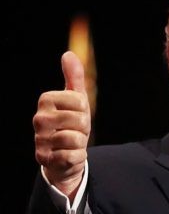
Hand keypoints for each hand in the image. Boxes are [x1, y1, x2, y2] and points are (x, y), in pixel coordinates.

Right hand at [33, 51, 90, 199]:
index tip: (76, 113)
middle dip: (84, 127)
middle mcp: (38, 119)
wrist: (66, 153)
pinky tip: (69, 155)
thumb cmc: (72, 122)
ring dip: (80, 142)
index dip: (84, 109)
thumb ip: (73, 77)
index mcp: (45, 101)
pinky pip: (71, 156)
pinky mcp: (44, 160)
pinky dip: (76, 156)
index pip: (79, 100)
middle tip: (76, 129)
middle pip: (79, 119)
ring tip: (71, 142)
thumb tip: (68, 54)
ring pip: (75, 139)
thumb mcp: (76, 99)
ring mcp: (39, 140)